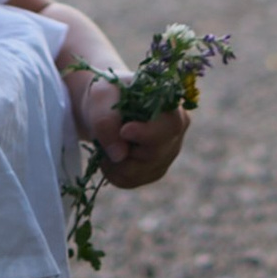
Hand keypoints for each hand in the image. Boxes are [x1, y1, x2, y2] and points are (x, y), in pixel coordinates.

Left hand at [72, 66, 185, 188]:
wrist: (103, 108)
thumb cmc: (107, 96)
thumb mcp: (101, 98)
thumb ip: (107, 121)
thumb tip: (120, 155)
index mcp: (170, 107)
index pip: (170, 127)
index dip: (148, 134)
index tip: (124, 131)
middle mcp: (175, 134)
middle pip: (154, 155)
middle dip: (124, 149)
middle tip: (106, 134)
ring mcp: (166, 155)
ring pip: (138, 172)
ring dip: (114, 161)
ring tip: (106, 142)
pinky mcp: (153, 171)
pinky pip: (129, 181)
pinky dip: (112, 171)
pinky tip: (109, 154)